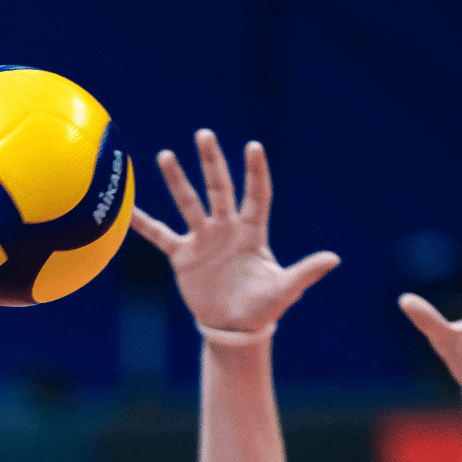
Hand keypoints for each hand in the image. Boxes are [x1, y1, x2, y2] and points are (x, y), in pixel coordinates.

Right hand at [131, 129, 339, 333]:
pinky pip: (160, 235)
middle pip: (218, 188)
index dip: (255, 172)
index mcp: (253, 233)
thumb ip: (305, 272)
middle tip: (204, 134)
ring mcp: (203, 239)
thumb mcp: (284, 290)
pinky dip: (144, 224)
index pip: (256, 195)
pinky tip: (126, 211)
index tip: (253, 146)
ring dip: (177, 180)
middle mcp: (227, 229)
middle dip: (211, 162)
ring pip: (188, 203)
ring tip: (165, 155)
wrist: (235, 327)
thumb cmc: (263, 307)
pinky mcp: (183, 255)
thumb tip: (334, 258)